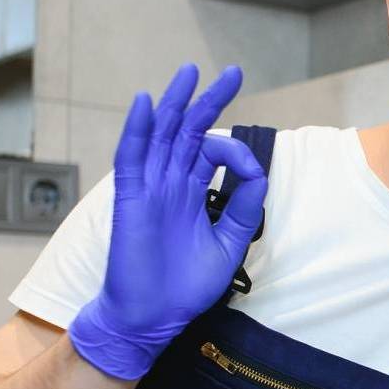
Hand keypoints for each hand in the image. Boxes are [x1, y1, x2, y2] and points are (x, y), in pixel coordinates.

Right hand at [69, 63, 267, 379]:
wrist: (152, 317)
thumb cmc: (185, 286)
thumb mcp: (229, 245)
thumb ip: (244, 210)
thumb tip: (258, 175)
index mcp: (191, 193)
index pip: (213, 152)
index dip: (236, 152)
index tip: (250, 167)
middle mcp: (170, 184)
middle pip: (187, 130)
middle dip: (208, 100)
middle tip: (230, 73)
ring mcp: (149, 188)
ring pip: (160, 135)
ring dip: (174, 103)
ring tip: (190, 72)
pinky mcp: (131, 199)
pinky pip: (131, 158)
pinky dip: (136, 130)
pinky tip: (144, 104)